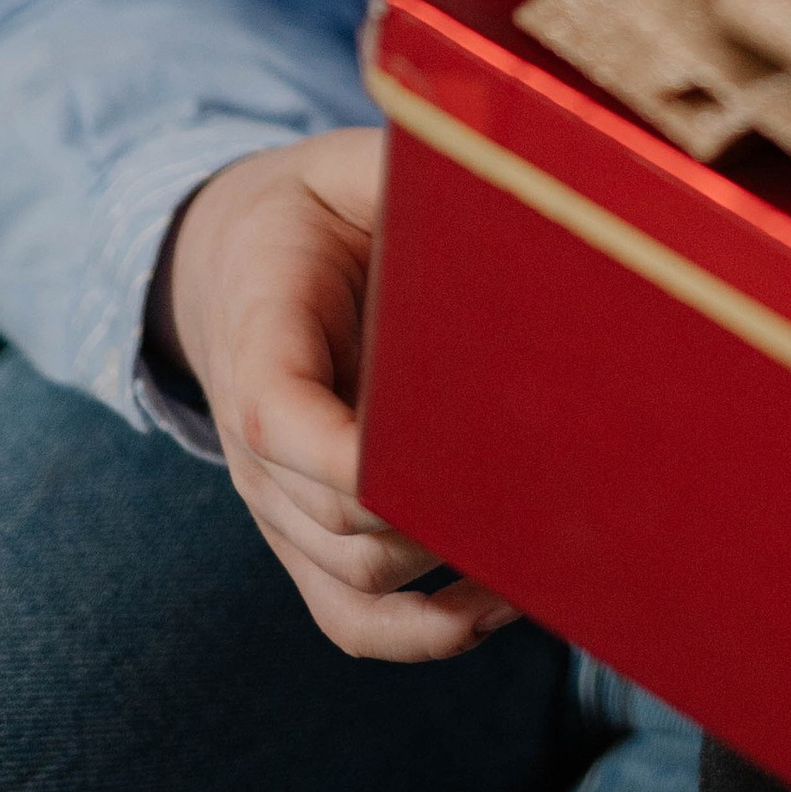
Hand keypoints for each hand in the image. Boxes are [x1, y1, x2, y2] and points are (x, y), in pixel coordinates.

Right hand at [151, 128, 514, 661]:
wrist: (238, 260)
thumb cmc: (315, 208)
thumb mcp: (343, 166)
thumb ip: (394, 169)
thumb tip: (496, 157)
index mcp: (258, 349)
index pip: (284, 426)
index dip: (367, 457)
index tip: (465, 449)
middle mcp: (255, 450)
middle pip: (340, 524)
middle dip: (442, 516)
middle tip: (552, 482)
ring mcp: (277, 507)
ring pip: (355, 582)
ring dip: (447, 579)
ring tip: (546, 548)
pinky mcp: (307, 540)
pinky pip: (350, 620)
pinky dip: (422, 634)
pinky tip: (500, 606)